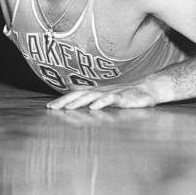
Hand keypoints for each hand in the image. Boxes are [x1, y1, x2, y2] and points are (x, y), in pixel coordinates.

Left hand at [46, 81, 162, 109]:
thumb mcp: (102, 92)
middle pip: (81, 95)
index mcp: (95, 91)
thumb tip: (69, 86)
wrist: (146, 90)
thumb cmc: (123, 92)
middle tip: (53, 108)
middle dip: (66, 101)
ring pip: (93, 96)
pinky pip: (111, 100)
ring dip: (81, 102)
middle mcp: (101, 91)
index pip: (76, 95)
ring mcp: (112, 94)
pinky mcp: (123, 98)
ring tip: (69, 107)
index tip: (49, 107)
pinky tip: (94, 107)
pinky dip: (102, 103)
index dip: (63, 100)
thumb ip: (85, 89)